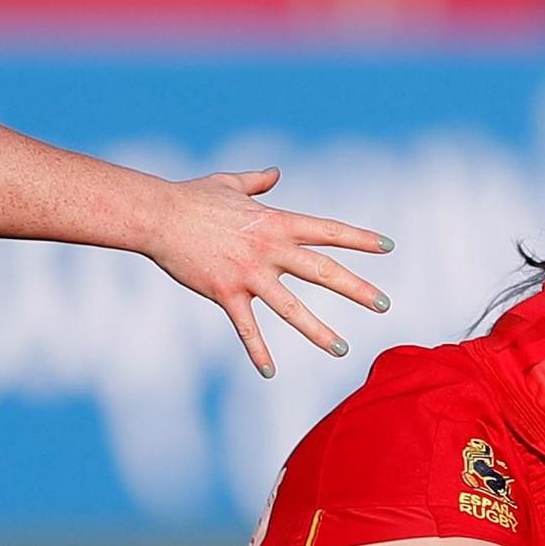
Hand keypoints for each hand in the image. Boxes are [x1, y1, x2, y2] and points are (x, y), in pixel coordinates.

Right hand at [141, 168, 392, 376]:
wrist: (156, 215)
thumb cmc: (193, 197)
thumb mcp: (231, 184)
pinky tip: (270, 372)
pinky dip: (258, 351)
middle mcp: (270, 249)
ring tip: (342, 349)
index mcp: (277, 222)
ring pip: (291, 309)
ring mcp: (249, 274)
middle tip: (384, 305)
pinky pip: (246, 328)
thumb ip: (258, 182)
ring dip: (318, 331)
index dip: (360, 239)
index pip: (329, 231)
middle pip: (323, 271)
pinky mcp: (225, 293)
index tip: (387, 247)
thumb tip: (275, 173)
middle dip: (357, 289)